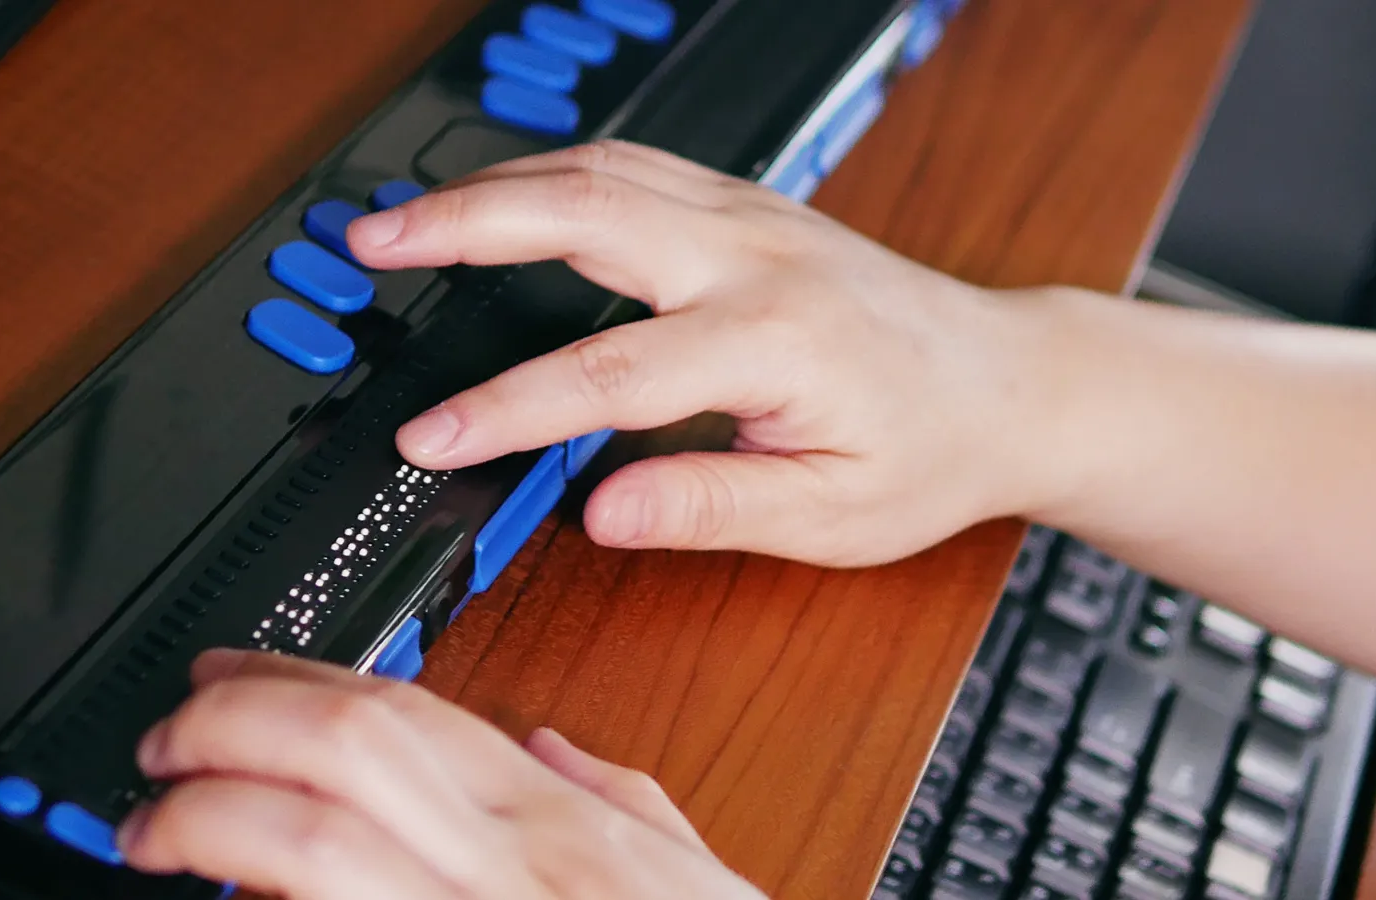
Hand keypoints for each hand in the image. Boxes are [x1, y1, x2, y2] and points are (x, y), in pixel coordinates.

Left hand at [117, 650, 766, 899]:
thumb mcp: (692, 878)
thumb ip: (619, 802)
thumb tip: (548, 747)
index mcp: (558, 831)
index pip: (406, 712)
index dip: (292, 682)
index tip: (224, 682)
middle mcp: (508, 873)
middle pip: (346, 748)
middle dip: (229, 725)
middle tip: (165, 743)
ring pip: (318, 843)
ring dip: (209, 818)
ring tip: (155, 827)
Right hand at [349, 140, 1060, 566]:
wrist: (1006, 382)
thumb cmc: (930, 450)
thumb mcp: (834, 515)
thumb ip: (713, 507)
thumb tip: (605, 512)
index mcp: (774, 340)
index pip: (608, 374)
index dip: (505, 410)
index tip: (430, 436)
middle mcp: (755, 258)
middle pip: (585, 214)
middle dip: (463, 225)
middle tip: (370, 245)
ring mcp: (751, 217)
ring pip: (602, 170)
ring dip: (493, 186)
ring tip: (401, 217)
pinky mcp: (746, 207)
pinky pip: (632, 166)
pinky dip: (550, 173)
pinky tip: (499, 193)